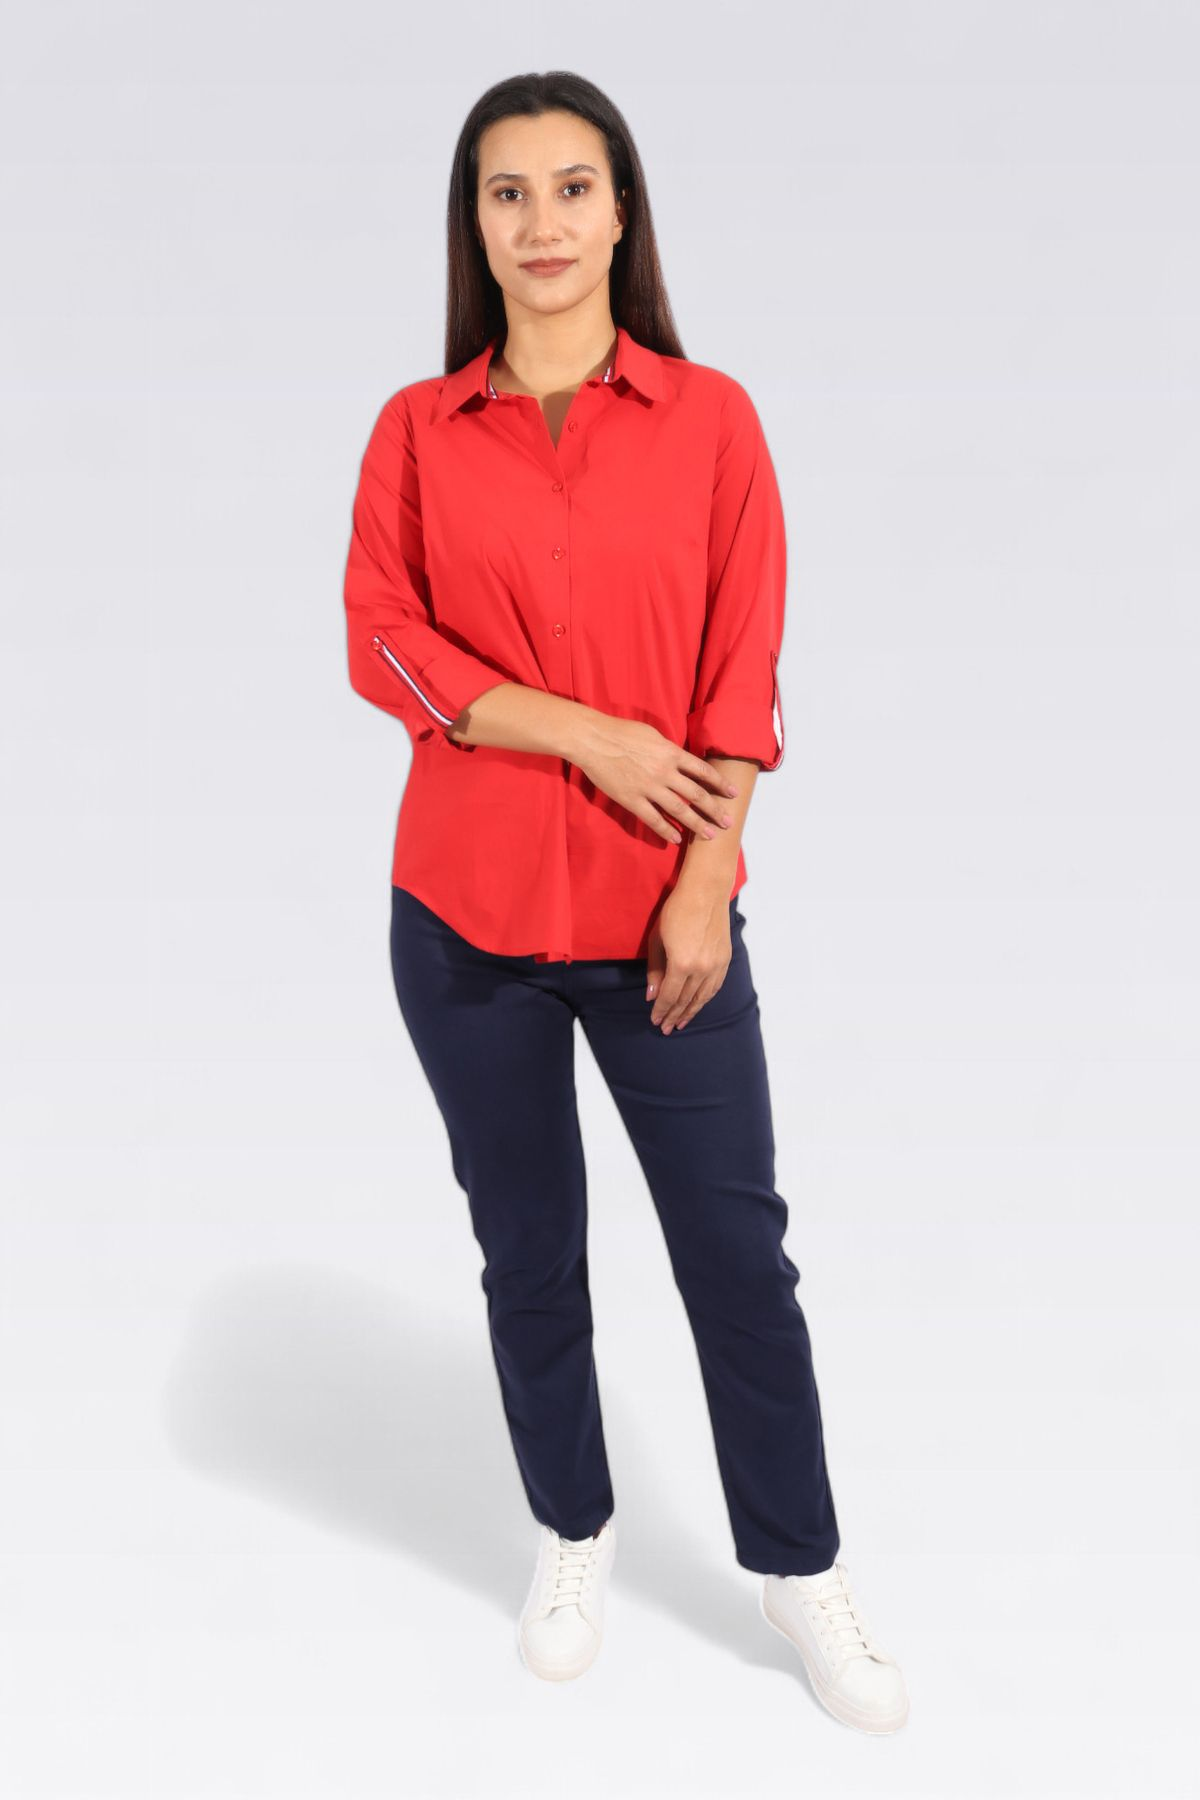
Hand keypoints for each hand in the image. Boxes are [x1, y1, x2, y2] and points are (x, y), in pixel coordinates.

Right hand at [572, 715, 739, 844]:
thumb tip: (680, 759)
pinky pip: (653, 819)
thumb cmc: (621, 732)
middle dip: (714, 809)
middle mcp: (665, 772)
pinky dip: (665, 830)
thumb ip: (669, 749)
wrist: (593, 740)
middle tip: (728, 822)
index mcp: (671, 753)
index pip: (703, 771)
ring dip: (696, 824)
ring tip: (709, 835)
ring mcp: (649, 788)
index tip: (733, 793)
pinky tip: (676, 839)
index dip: (720, 783)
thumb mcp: (652, 734)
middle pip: (696, 794)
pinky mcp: (632, 800)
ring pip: (679, 810)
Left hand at [645, 886, 733, 1033]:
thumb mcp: (657, 940)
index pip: (669, 996)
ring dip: (690, 1012)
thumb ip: (655, 970)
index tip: (655, 1021)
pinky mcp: (725, 960)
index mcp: (681, 964)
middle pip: (685, 1000)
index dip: (661, 1010)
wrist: (705, 893)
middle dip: (674, 1016)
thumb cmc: (676, 912)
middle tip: (666, 1028)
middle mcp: (701, 969)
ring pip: (702, 997)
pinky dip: (705, 999)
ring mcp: (716, 966)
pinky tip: (698, 1005)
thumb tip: (652, 996)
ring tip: (681, 1023)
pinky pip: (715, 987)